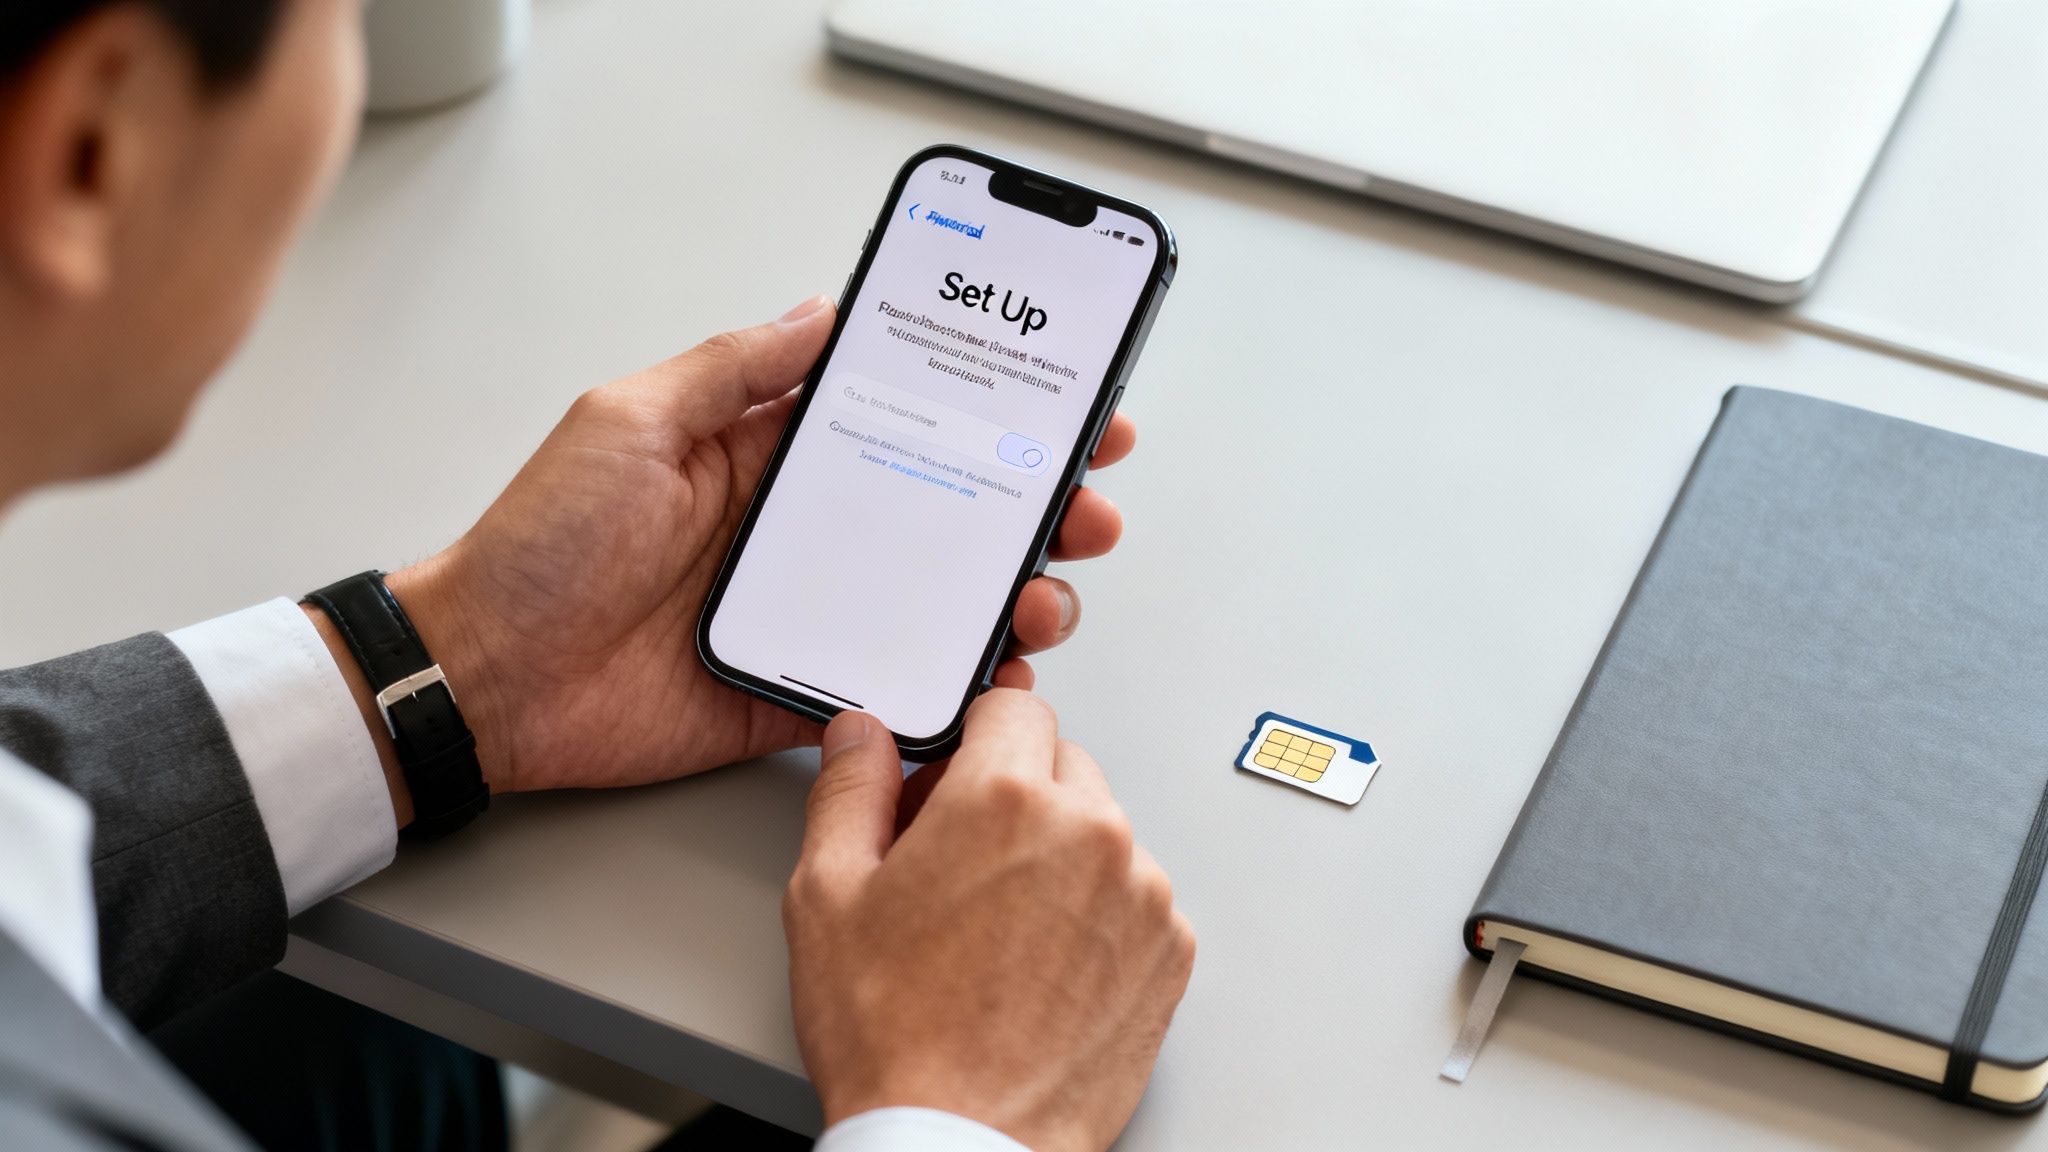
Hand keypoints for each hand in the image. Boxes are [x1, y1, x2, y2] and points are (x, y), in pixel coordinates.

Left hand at [332, 296, 1135, 806]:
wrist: (486, 678)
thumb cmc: (539, 546)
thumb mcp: (630, 421)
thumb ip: (732, 371)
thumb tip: (819, 310)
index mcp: (767, 456)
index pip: (903, 419)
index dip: (988, 410)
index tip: (1064, 405)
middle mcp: (799, 532)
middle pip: (947, 512)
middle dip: (1031, 508)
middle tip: (1085, 509)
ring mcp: (806, 614)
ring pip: (938, 602)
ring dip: (1009, 598)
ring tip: (1042, 600)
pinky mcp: (796, 692)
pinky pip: (894, 689)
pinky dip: (953, 689)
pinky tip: (993, 679)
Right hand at [785, 692, 1195, 1151]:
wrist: (961, 1144)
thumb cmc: (897, 1037)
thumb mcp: (827, 895)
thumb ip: (850, 788)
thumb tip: (862, 735)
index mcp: (1005, 797)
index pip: (1015, 704)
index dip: (974, 739)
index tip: (955, 777)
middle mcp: (1090, 832)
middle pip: (1062, 765)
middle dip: (1016, 795)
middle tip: (962, 864)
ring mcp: (1142, 893)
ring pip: (1101, 832)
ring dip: (1059, 856)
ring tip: (999, 931)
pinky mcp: (1170, 950)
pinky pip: (1136, 897)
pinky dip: (1098, 915)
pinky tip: (1041, 964)